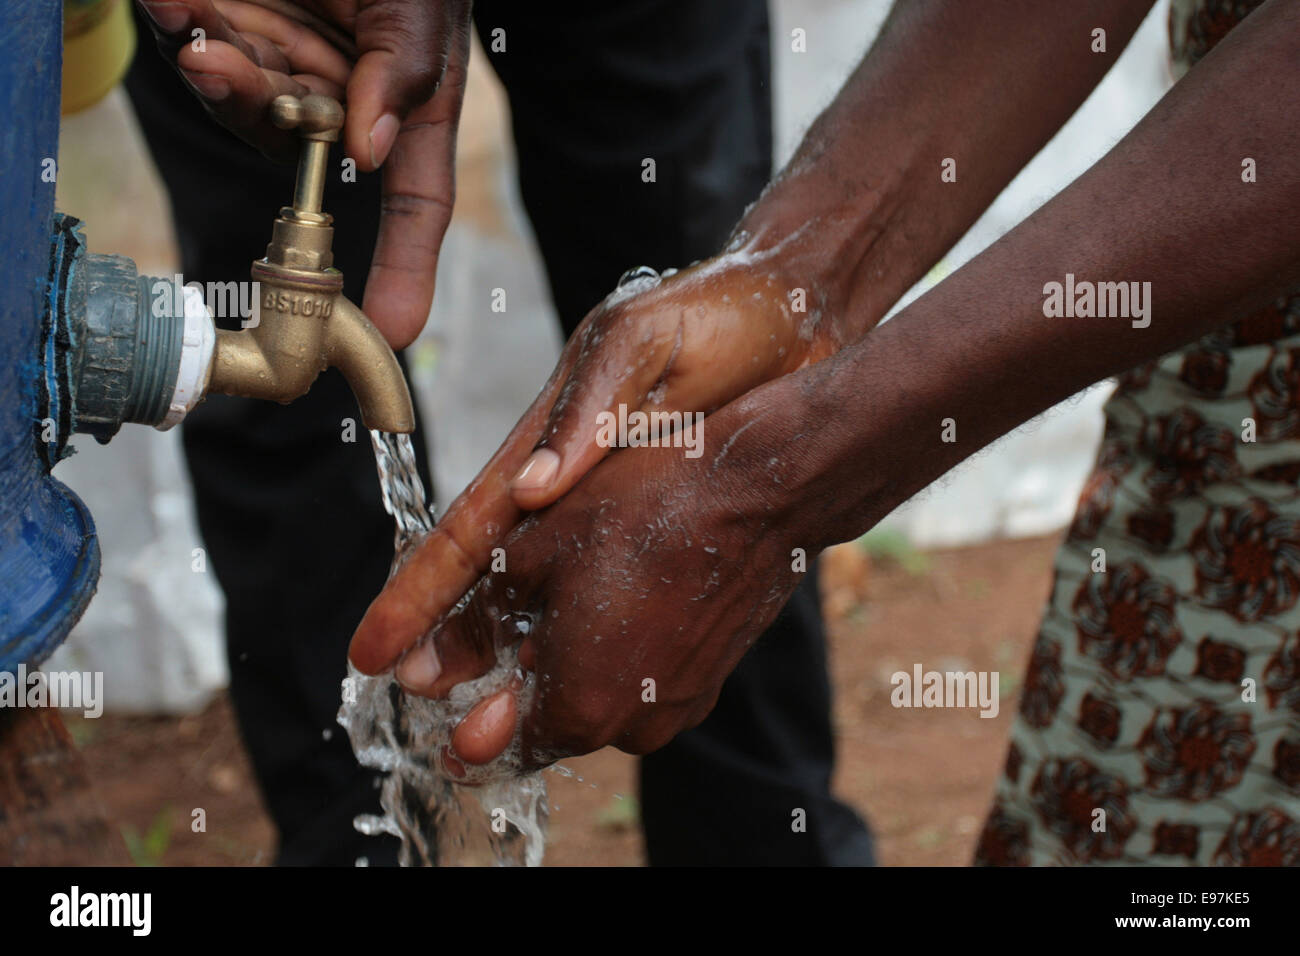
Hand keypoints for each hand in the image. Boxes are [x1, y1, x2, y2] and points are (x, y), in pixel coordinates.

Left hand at [136, 0, 472, 346]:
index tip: (397, 330)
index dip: (407, 268)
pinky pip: (202, 60)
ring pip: (242, 108)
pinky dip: (185, 33)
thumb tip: (371, 141)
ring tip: (203, 17)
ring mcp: (280, 66)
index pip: (415, 199)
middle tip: (229, 57)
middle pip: (303, 148)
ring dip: (217, 70)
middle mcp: (340, 96)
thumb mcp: (419, 2)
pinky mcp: (227, 29)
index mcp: (402, 99)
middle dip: (261, 108)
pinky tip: (179, 0)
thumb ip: (404, 64)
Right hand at [348, 245, 841, 673]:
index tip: (374, 650)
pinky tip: (588, 677)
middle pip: (493, 570)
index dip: (418, 592)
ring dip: (517, 648)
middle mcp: (573, 480)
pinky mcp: (670, 514)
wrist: (800, 316)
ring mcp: (619, 502)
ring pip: (552, 589)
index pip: (468, 527)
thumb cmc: (720, 314)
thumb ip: (591, 409)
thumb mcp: (645, 342)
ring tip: (486, 711)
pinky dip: (595, 635)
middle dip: (449, 634)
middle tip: (412, 694)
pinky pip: (621, 586)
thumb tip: (532, 490)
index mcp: (553, 438)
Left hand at [359, 375, 817, 768]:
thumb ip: (468, 629)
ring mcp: (676, 708)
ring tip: (574, 587)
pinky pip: (640, 684)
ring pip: (596, 699)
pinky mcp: (705, 681)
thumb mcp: (529, 555)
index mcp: (578, 705)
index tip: (452, 689)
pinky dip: (618, 652)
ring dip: (572, 661)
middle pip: (549, 721)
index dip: (468, 717)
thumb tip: (415, 674)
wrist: (759, 489)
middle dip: (522, 676)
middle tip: (516, 609)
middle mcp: (630, 727)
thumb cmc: (644, 509)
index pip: (499, 745)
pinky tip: (620, 591)